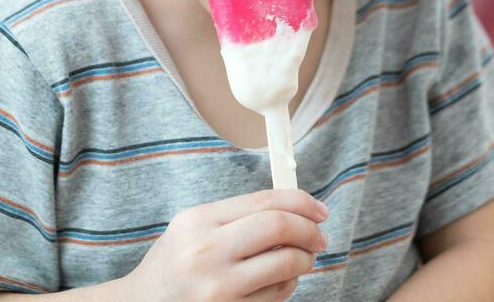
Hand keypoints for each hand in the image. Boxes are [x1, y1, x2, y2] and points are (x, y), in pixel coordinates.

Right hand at [120, 188, 329, 300]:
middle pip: (279, 227)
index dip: (301, 202)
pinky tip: (278, 282)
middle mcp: (206, 253)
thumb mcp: (193, 228)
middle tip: (318, 236)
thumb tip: (295, 210)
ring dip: (304, 260)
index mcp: (197, 221)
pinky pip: (276, 296)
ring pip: (285, 265)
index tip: (319, 210)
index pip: (264, 201)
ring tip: (301, 260)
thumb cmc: (174, 264)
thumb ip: (238, 217)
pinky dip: (286, 285)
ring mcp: (217, 289)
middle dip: (309, 231)